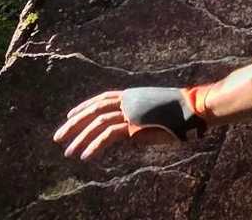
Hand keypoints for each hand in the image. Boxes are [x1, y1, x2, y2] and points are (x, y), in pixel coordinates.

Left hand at [53, 89, 197, 159]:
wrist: (193, 109)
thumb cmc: (180, 112)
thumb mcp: (154, 113)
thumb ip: (138, 119)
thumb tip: (128, 133)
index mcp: (132, 95)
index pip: (101, 99)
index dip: (84, 107)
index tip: (69, 117)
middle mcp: (128, 100)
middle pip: (93, 110)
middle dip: (73, 124)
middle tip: (58, 137)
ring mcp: (131, 111)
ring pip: (97, 123)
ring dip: (80, 139)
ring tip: (69, 152)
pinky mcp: (135, 125)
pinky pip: (108, 136)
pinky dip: (95, 146)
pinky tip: (86, 157)